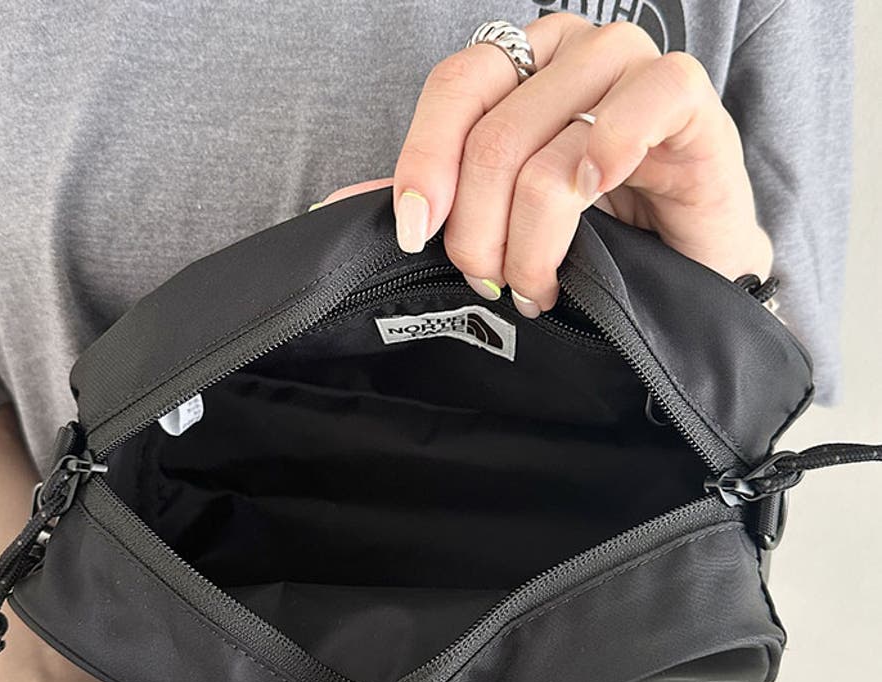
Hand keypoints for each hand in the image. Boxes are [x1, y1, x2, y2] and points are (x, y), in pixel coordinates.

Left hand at [311, 13, 772, 317]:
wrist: (685, 261)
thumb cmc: (592, 236)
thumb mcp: (502, 218)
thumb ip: (430, 203)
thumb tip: (334, 208)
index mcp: (522, 67)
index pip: (454, 88)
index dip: (423, 161)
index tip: (413, 233)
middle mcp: (571, 54)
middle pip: (493, 135)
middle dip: (478, 231)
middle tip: (489, 284)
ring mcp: (631, 69)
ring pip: (550, 153)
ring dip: (534, 241)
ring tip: (538, 288)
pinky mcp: (688, 97)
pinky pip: (642, 106)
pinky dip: (608, 158)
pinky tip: (598, 201)